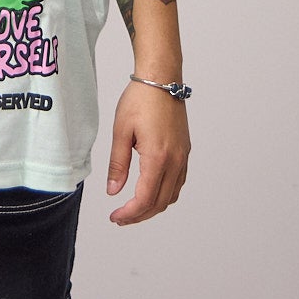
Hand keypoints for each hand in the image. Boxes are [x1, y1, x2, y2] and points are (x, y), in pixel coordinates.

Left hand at [106, 82, 188, 224]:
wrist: (161, 79)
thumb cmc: (140, 100)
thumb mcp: (120, 131)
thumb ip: (118, 164)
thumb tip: (113, 191)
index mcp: (158, 157)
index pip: (145, 198)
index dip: (129, 213)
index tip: (115, 217)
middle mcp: (175, 160)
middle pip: (160, 202)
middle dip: (139, 215)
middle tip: (120, 218)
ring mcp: (183, 157)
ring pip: (172, 195)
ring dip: (153, 207)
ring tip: (133, 209)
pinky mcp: (185, 151)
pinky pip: (178, 182)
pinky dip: (165, 194)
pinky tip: (150, 192)